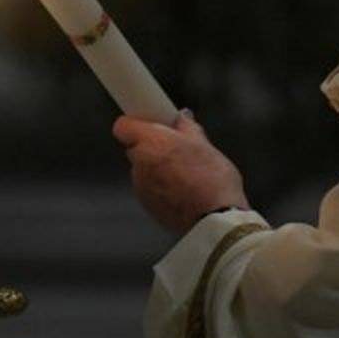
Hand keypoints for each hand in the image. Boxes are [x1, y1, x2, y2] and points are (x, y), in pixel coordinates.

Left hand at [112, 110, 248, 235]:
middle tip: (174, 148)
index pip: (123, 126)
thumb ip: (187, 127)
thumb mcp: (205, 145)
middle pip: (135, 147)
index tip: (148, 123)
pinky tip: (182, 190)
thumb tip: (182, 118)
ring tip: (184, 173)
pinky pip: (148, 188)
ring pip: (143, 169)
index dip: (135, 123)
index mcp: (152, 142)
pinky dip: (160, 187)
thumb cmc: (212, 180)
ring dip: (156, 169)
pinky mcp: (147, 205)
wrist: (215, 219)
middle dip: (151, 147)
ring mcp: (141, 186)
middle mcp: (140, 163)